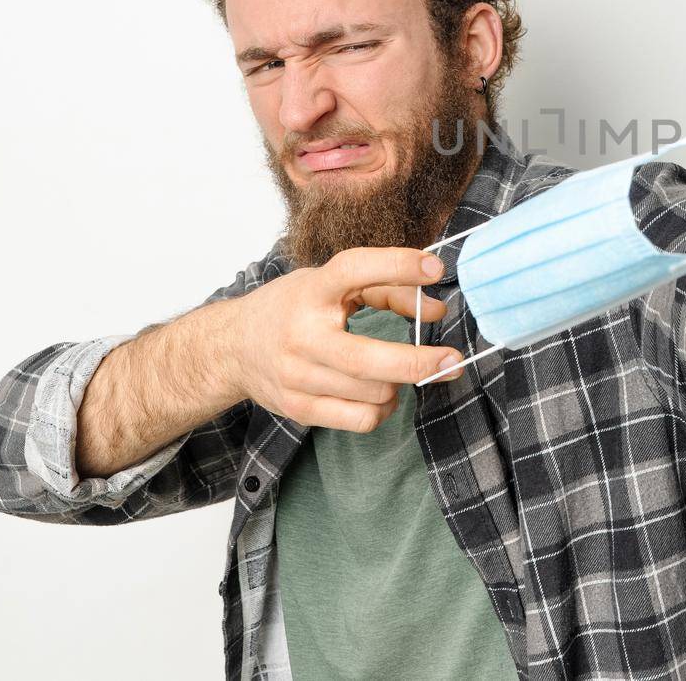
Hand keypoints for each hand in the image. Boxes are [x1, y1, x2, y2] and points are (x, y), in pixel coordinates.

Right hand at [223, 247, 464, 431]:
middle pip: (367, 359)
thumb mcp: (331, 284)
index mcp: (311, 291)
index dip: (397, 265)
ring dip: (399, 385)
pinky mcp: (298, 408)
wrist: (232, 347)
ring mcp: (296, 376)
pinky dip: (382, 409)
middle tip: (453, 360)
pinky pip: (360, 419)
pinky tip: (379, 395)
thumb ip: (388, 290)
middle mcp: (300, 334)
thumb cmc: (294, 308)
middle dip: (418, 362)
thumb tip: (436, 311)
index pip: (353, 270)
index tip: (436, 269)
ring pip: (372, 393)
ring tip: (398, 373)